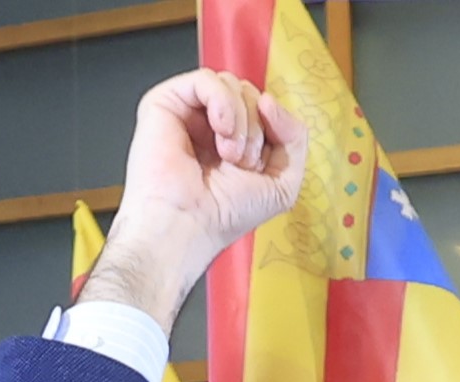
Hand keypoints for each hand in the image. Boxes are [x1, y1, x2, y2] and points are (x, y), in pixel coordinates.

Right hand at [82, 71, 308, 330]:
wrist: (187, 224)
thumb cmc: (225, 215)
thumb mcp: (283, 183)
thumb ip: (295, 138)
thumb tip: (269, 100)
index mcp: (234, 140)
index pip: (264, 108)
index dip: (273, 126)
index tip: (263, 158)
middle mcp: (209, 124)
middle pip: (250, 93)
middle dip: (257, 128)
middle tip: (240, 163)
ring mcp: (187, 112)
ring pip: (232, 84)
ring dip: (242, 121)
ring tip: (228, 155)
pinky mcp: (165, 102)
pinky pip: (207, 79)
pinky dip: (223, 102)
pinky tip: (220, 131)